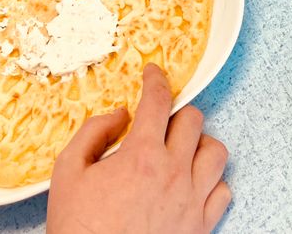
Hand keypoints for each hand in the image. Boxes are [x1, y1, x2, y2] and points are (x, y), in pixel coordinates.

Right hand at [47, 64, 230, 233]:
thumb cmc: (79, 230)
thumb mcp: (67, 174)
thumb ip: (92, 133)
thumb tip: (118, 115)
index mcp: (141, 155)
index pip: (158, 100)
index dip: (156, 79)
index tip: (153, 73)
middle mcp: (173, 173)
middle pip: (194, 120)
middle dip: (177, 113)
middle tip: (162, 122)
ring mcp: (192, 201)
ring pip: (216, 152)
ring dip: (200, 144)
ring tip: (181, 150)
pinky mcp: (201, 227)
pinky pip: (223, 191)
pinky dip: (212, 182)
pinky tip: (193, 184)